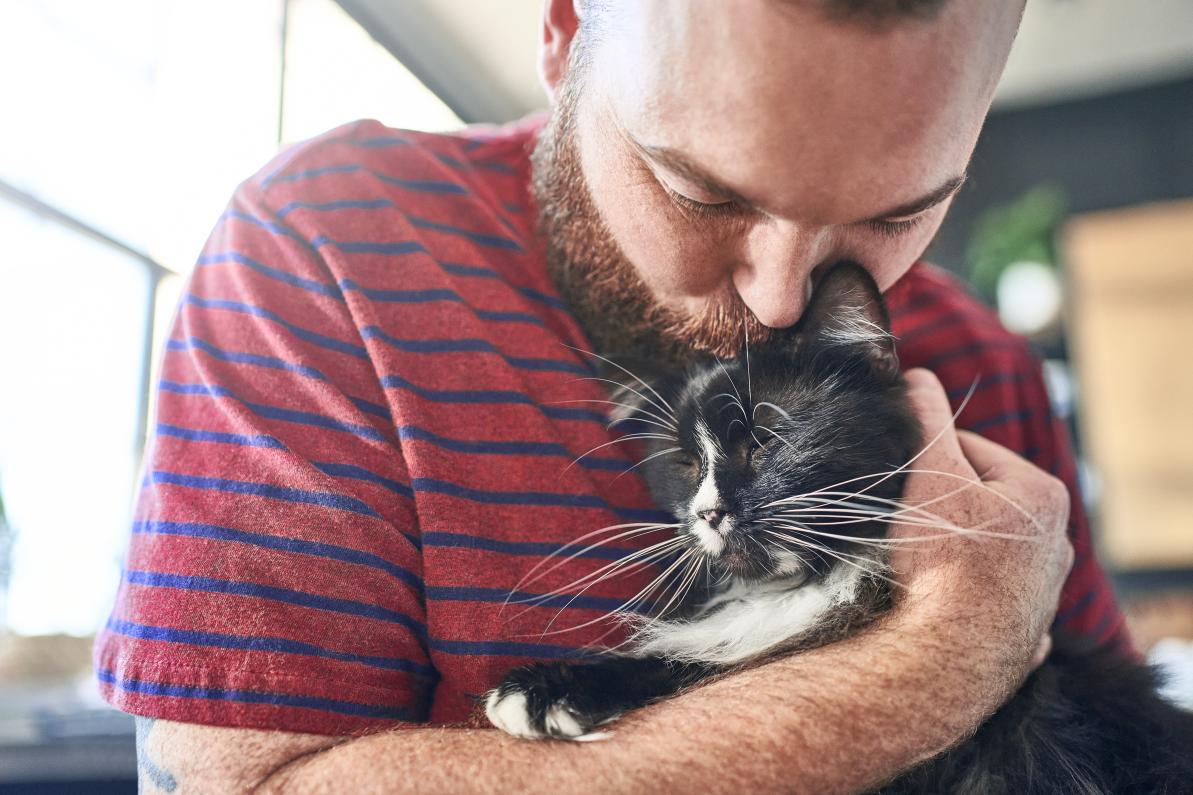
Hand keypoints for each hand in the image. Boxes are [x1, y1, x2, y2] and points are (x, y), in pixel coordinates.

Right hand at [887, 369, 1073, 693]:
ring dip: (948, 549)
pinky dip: (961, 596)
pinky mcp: (1023, 637)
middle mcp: (1055, 544)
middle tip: (898, 518)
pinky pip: (986, 601)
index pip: (971, 449)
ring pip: (982, 551)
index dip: (926, 457)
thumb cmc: (939, 558)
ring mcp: (1041, 595)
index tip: (896, 475)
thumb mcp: (930, 471)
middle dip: (938, 504)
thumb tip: (917, 376)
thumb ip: (925, 418)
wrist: (942, 657)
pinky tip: (934, 600)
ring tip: (909, 559)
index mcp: (1041, 494)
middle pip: (978, 501)